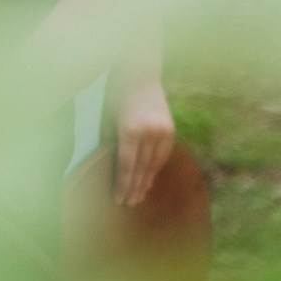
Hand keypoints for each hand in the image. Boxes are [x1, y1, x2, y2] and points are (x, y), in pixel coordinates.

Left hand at [112, 76, 175, 207]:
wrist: (140, 75)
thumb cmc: (117, 97)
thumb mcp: (110, 119)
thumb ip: (116, 144)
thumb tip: (117, 172)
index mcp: (129, 129)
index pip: (126, 165)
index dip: (123, 185)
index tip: (119, 200)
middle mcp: (148, 132)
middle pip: (140, 167)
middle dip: (134, 188)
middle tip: (129, 204)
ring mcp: (162, 130)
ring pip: (153, 163)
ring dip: (146, 181)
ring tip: (140, 196)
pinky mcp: (170, 129)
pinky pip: (162, 154)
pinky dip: (155, 168)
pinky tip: (150, 180)